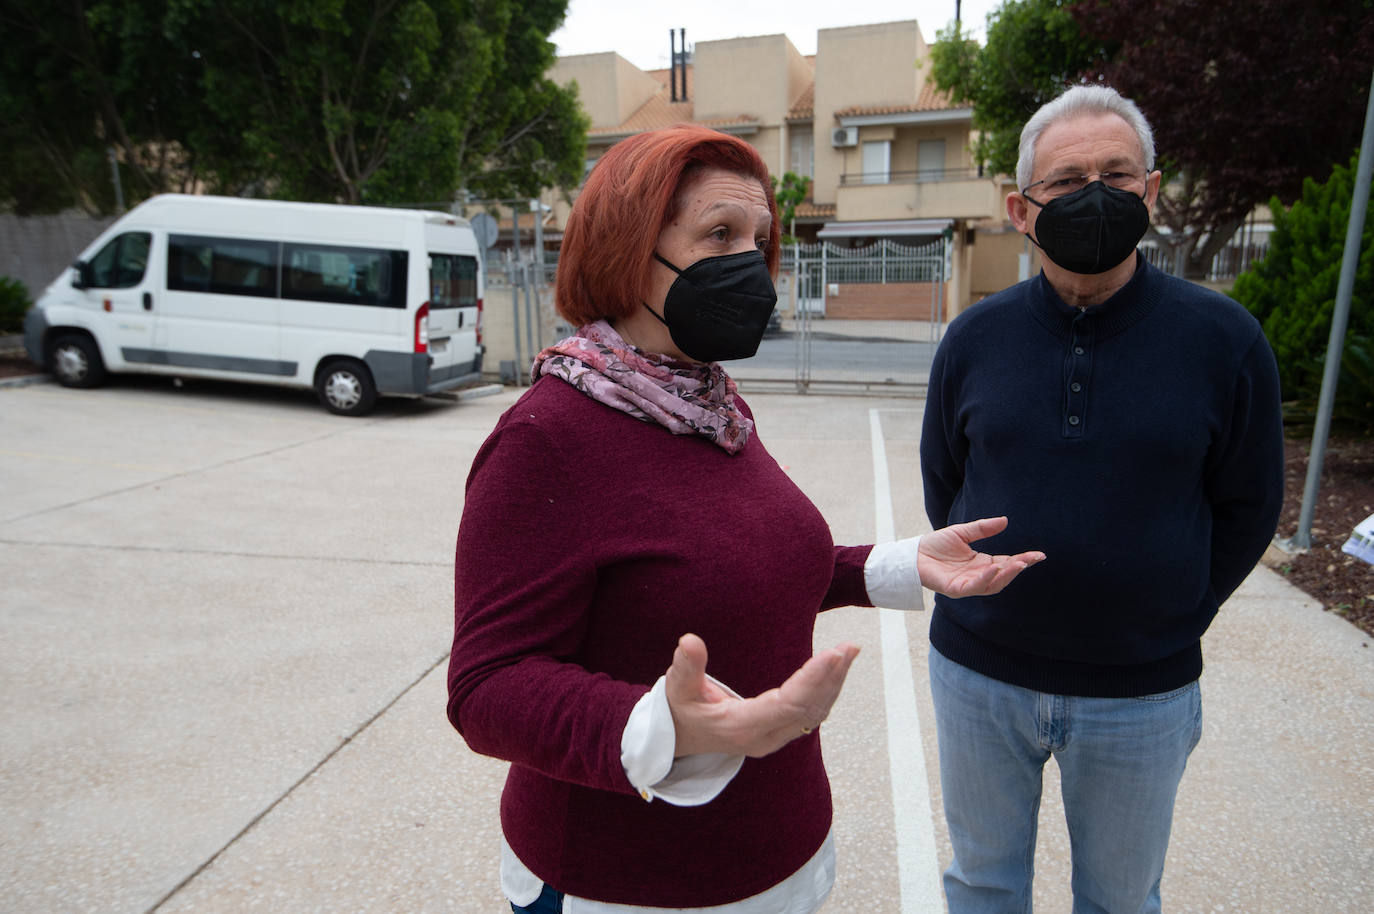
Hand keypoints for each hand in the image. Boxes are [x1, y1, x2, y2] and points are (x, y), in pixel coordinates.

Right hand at [665, 633, 859, 758]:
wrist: (678, 740)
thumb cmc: (679, 712)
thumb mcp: (676, 688)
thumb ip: (685, 666)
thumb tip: (689, 640)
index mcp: (742, 727)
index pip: (787, 704)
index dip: (812, 680)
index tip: (832, 655)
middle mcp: (764, 737)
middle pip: (808, 710)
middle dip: (831, 678)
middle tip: (849, 648)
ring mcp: (773, 737)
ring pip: (814, 714)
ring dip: (834, 683)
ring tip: (850, 653)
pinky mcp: (778, 732)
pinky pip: (810, 714)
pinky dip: (826, 692)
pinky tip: (836, 671)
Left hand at [918, 516, 1044, 597]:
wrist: (913, 554)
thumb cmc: (936, 545)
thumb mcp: (963, 532)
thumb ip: (982, 528)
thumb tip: (1005, 520)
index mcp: (982, 564)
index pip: (1007, 563)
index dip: (1023, 559)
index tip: (1038, 555)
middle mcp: (978, 576)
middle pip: (1004, 575)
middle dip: (1019, 568)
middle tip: (1032, 559)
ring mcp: (968, 584)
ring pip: (993, 584)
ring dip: (1006, 575)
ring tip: (1019, 564)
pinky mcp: (956, 589)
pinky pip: (974, 586)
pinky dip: (985, 579)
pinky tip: (993, 568)